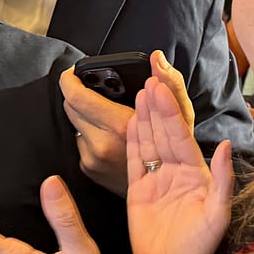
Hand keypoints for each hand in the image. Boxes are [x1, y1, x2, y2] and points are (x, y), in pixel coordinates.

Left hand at [61, 51, 194, 195]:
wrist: (171, 195)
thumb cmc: (176, 153)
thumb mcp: (183, 114)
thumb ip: (170, 82)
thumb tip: (157, 58)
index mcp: (119, 126)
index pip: (77, 97)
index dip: (71, 80)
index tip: (74, 72)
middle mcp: (101, 145)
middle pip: (71, 108)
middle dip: (79, 94)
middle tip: (92, 87)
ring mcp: (92, 160)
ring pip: (75, 124)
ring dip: (86, 115)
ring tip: (106, 114)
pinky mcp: (89, 169)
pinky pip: (81, 141)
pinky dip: (90, 133)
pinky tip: (107, 134)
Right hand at [126, 72, 233, 253]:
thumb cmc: (199, 249)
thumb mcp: (217, 215)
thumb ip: (223, 180)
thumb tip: (227, 146)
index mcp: (197, 175)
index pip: (181, 137)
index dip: (171, 113)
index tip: (162, 90)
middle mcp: (176, 173)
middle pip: (164, 134)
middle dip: (157, 108)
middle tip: (149, 82)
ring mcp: (156, 181)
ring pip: (149, 143)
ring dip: (145, 119)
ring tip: (139, 94)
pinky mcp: (138, 192)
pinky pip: (135, 162)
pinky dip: (132, 142)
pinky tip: (131, 123)